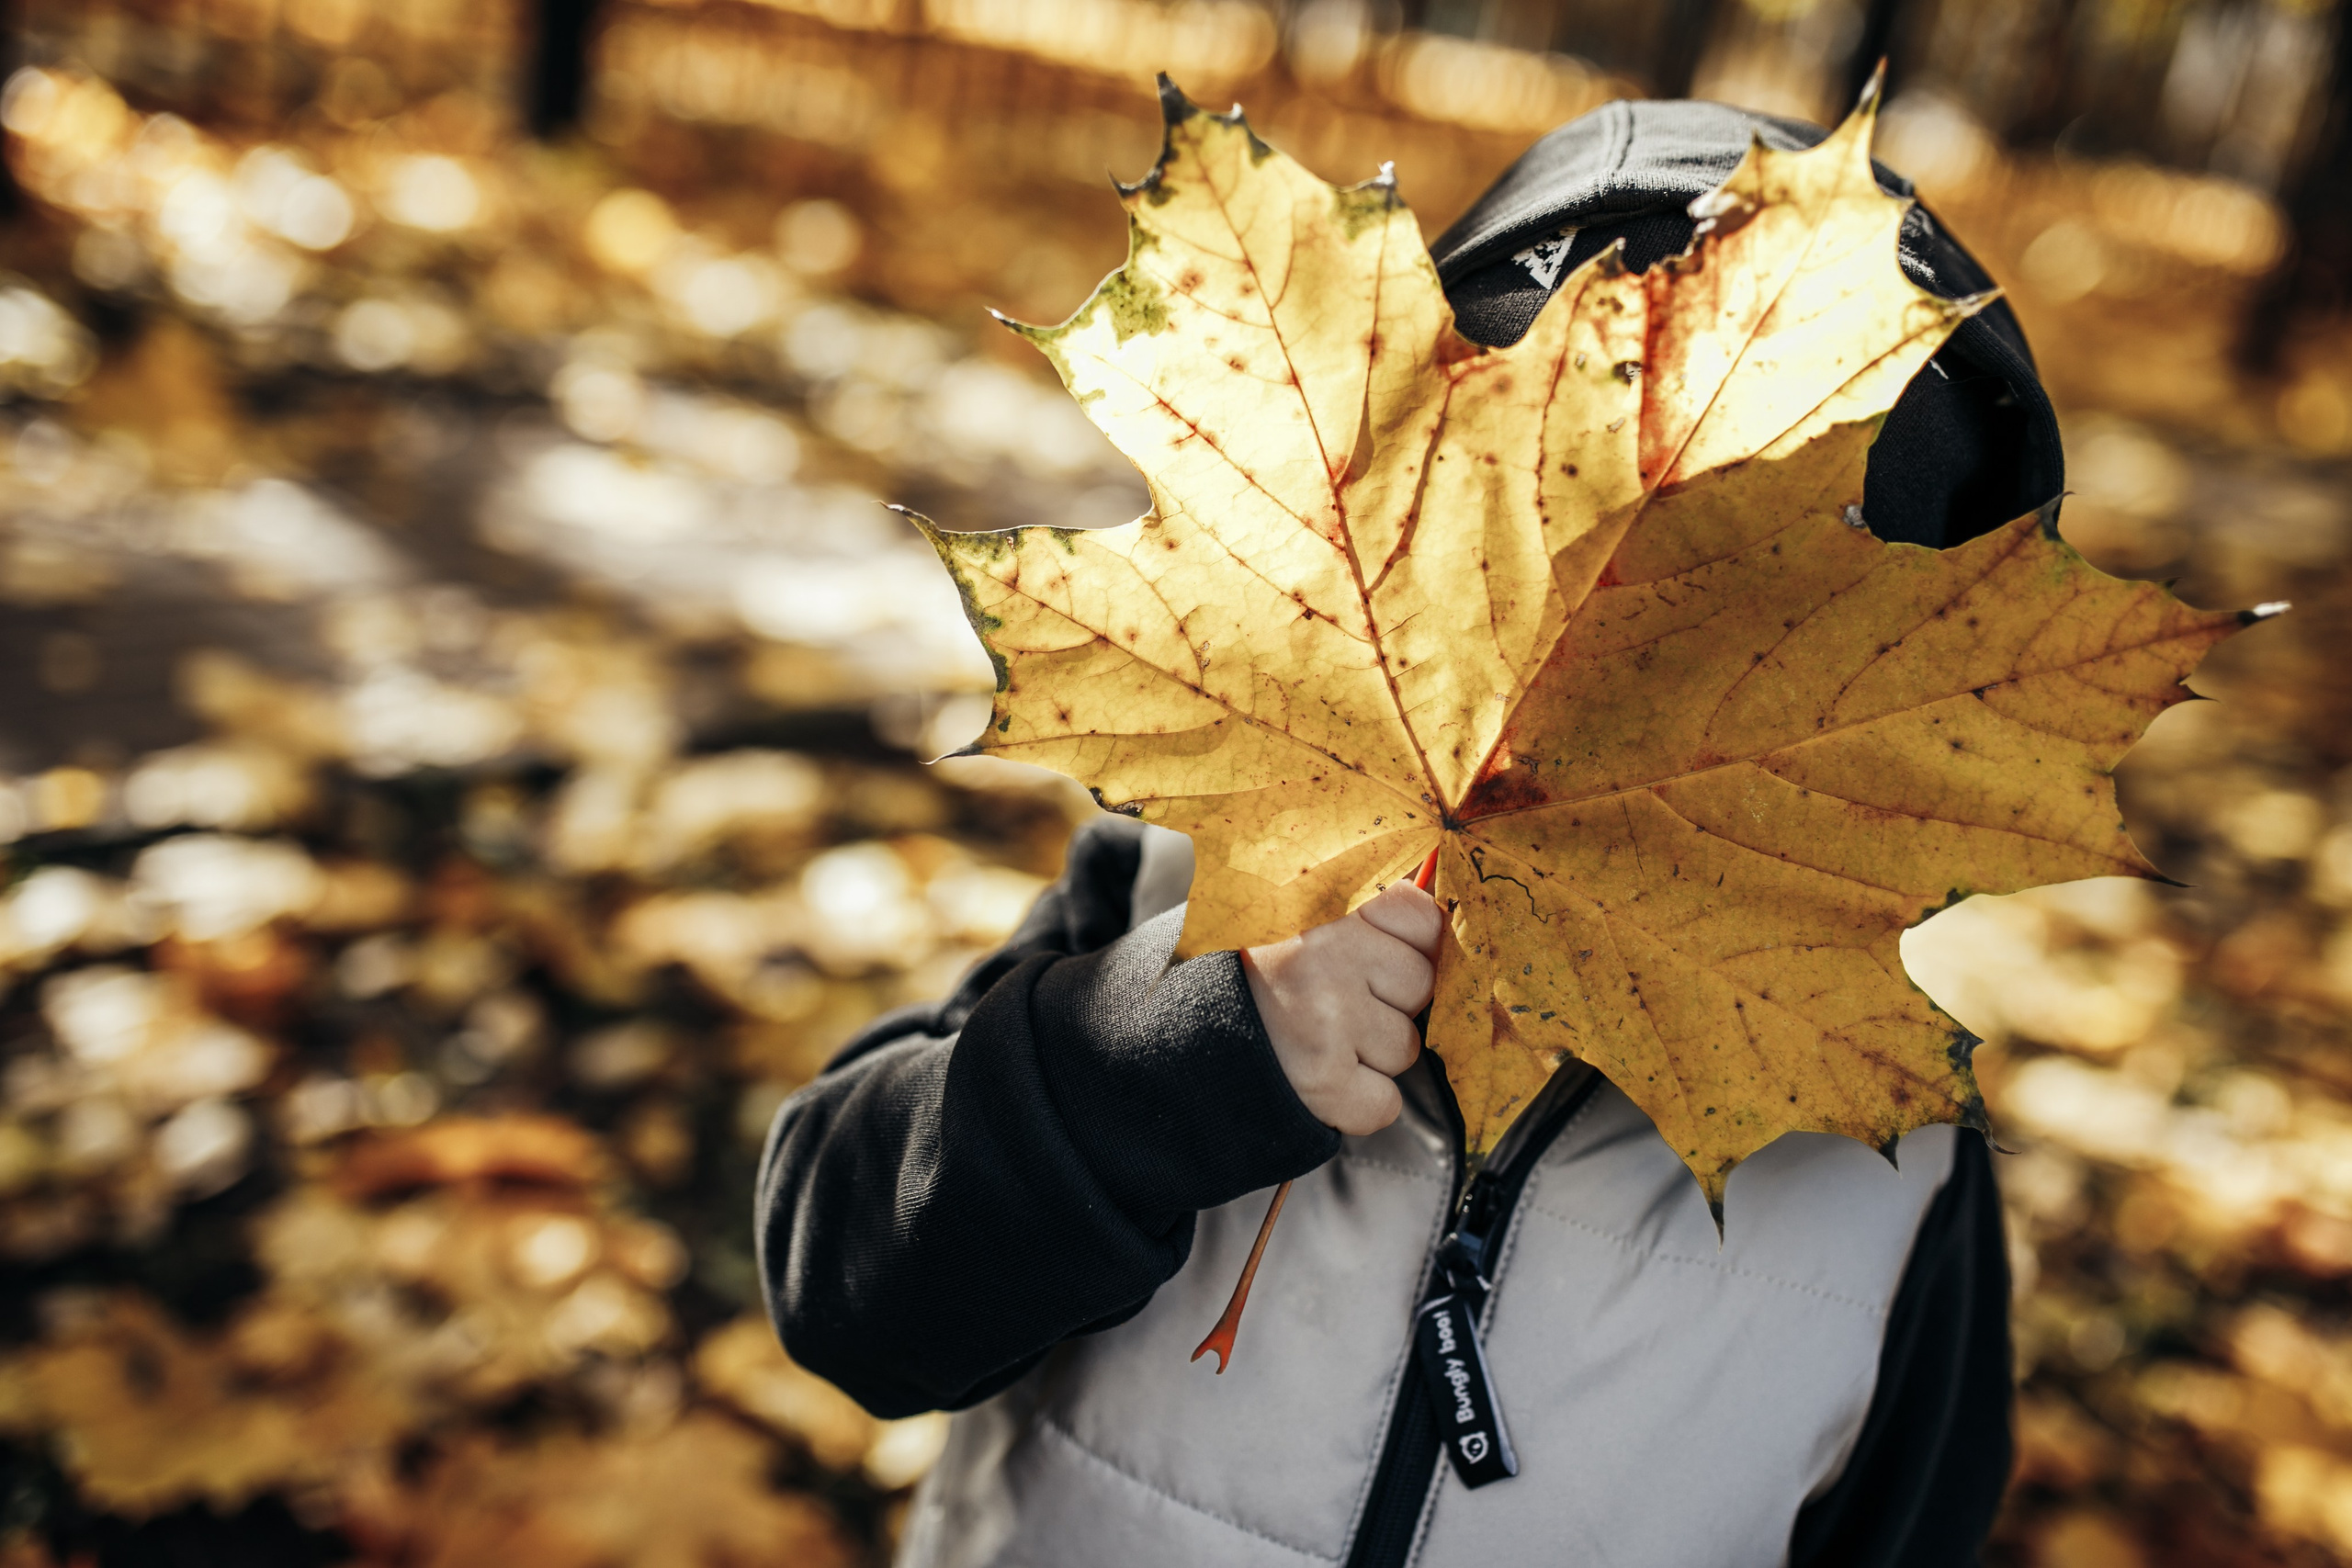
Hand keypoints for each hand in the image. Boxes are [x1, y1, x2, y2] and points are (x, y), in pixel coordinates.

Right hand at [1241, 879, 1444, 1136]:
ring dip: (1371, 1056)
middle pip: (1420, 986)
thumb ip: (1365, 915)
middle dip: (1389, 1003)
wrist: (1178, 1039)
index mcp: (1325, 904)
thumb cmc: (1254, 978)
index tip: (1368, 956)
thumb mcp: (1300, 919)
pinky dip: (1359, 1106)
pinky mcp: (1322, 1078)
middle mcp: (1329, 954)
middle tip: (1332, 1003)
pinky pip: (1385, 1104)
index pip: (1423, 920)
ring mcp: (1328, 1016)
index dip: (1404, 946)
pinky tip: (1320, 1080)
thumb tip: (1443, 929)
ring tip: (1317, 1040)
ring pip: (1406, 1048)